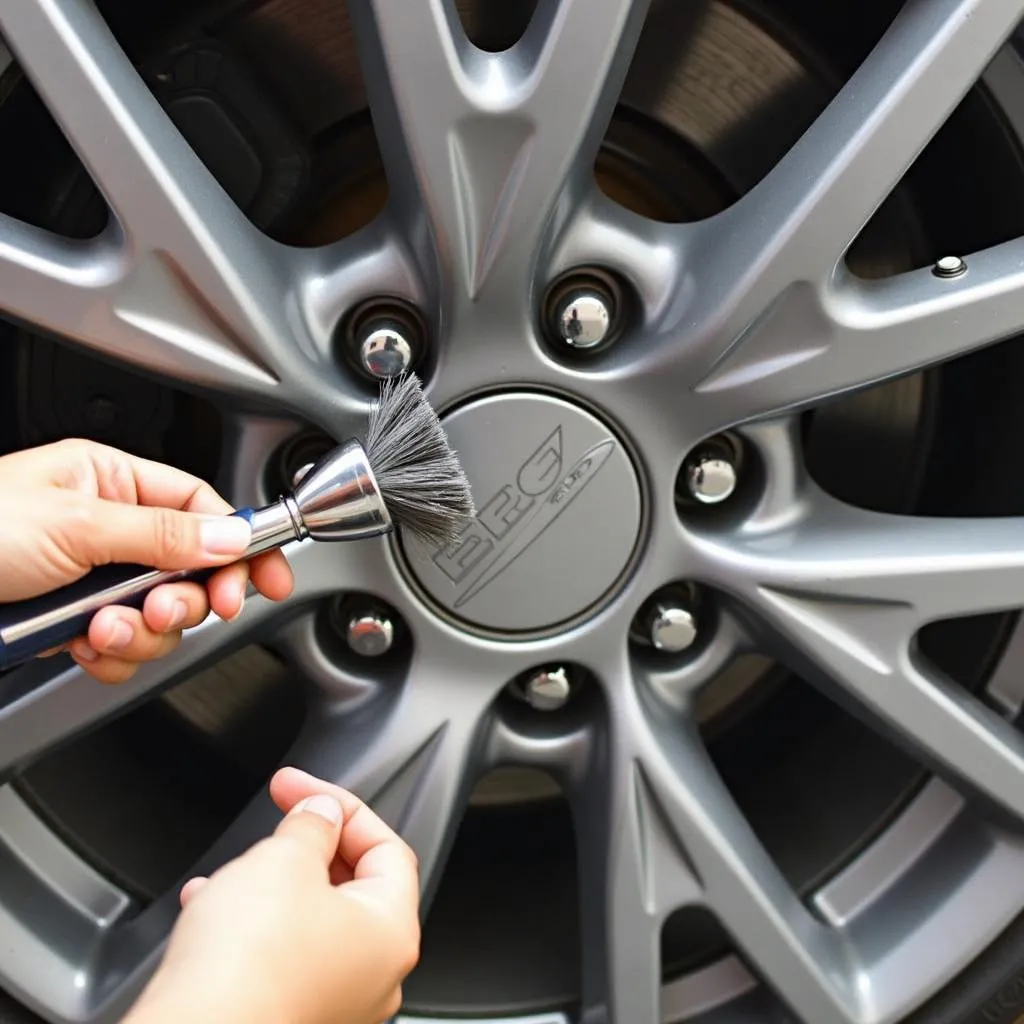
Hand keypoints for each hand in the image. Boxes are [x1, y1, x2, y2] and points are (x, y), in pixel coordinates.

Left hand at [0, 438, 293, 682]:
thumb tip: (231, 537)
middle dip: (185, 598)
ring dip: (142, 631)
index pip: (201, 507)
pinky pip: (123, 645)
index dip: (243, 542)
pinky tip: (83, 646)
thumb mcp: (74, 525)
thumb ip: (162, 534)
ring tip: (102, 627)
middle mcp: (107, 529)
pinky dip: (112, 655)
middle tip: (170, 610)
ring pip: (160, 615)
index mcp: (110, 481)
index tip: (272, 575)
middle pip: (191, 569)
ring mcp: (92, 579)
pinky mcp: (73, 622)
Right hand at [125, 768, 420, 1023]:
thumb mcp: (285, 859)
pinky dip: (250, 929)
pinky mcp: (288, 1018)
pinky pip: (278, 959)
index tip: (300, 789)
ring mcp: (333, 1004)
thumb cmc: (248, 966)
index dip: (341, 807)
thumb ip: (312, 825)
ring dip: (270, 887)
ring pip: (307, 922)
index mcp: (392, 932)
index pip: (386, 847)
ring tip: (234, 872)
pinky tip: (210, 911)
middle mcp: (373, 977)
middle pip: (350, 886)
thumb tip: (321, 814)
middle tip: (276, 824)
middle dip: (306, 849)